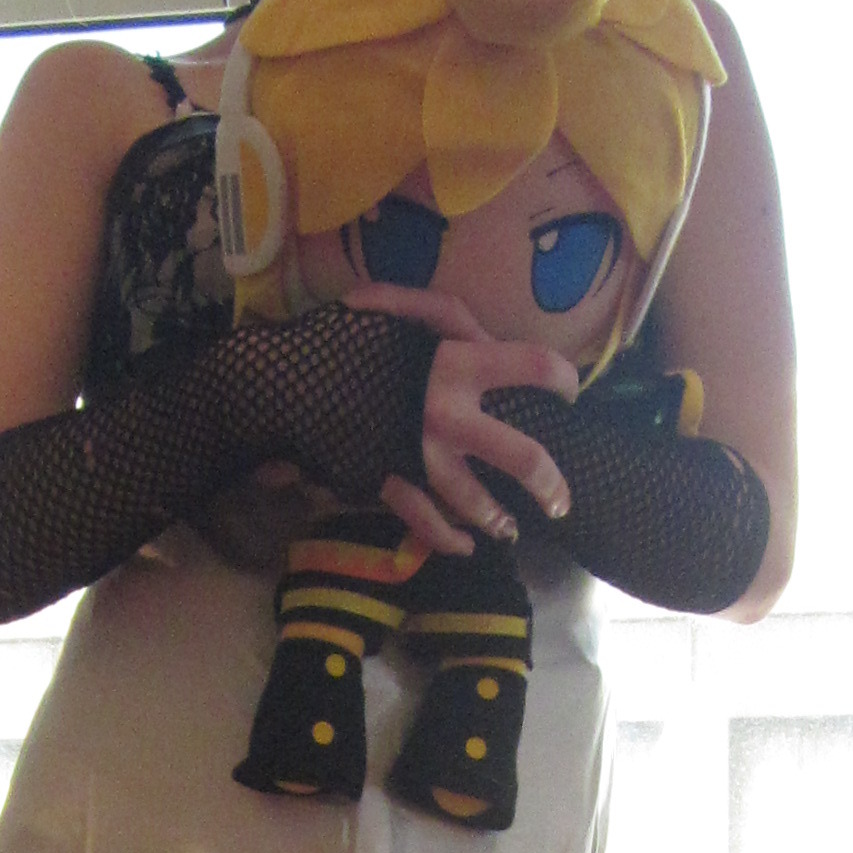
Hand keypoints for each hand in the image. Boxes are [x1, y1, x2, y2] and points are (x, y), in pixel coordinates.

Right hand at [341, 283, 576, 555]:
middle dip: (548, 482)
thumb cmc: (345, 336)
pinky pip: (425, 519)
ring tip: (511, 530)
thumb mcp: (399, 306)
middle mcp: (447, 411)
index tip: (568, 392)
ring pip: (473, 498)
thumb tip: (482, 332)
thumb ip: (443, 316)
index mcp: (456, 361)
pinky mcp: (390, 478)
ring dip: (497, 518)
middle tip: (561, 501)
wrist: (285, 379)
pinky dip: (447, 538)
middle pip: (520, 455)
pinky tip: (467, 546)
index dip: (560, 378)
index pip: (532, 365)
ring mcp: (418, 452)